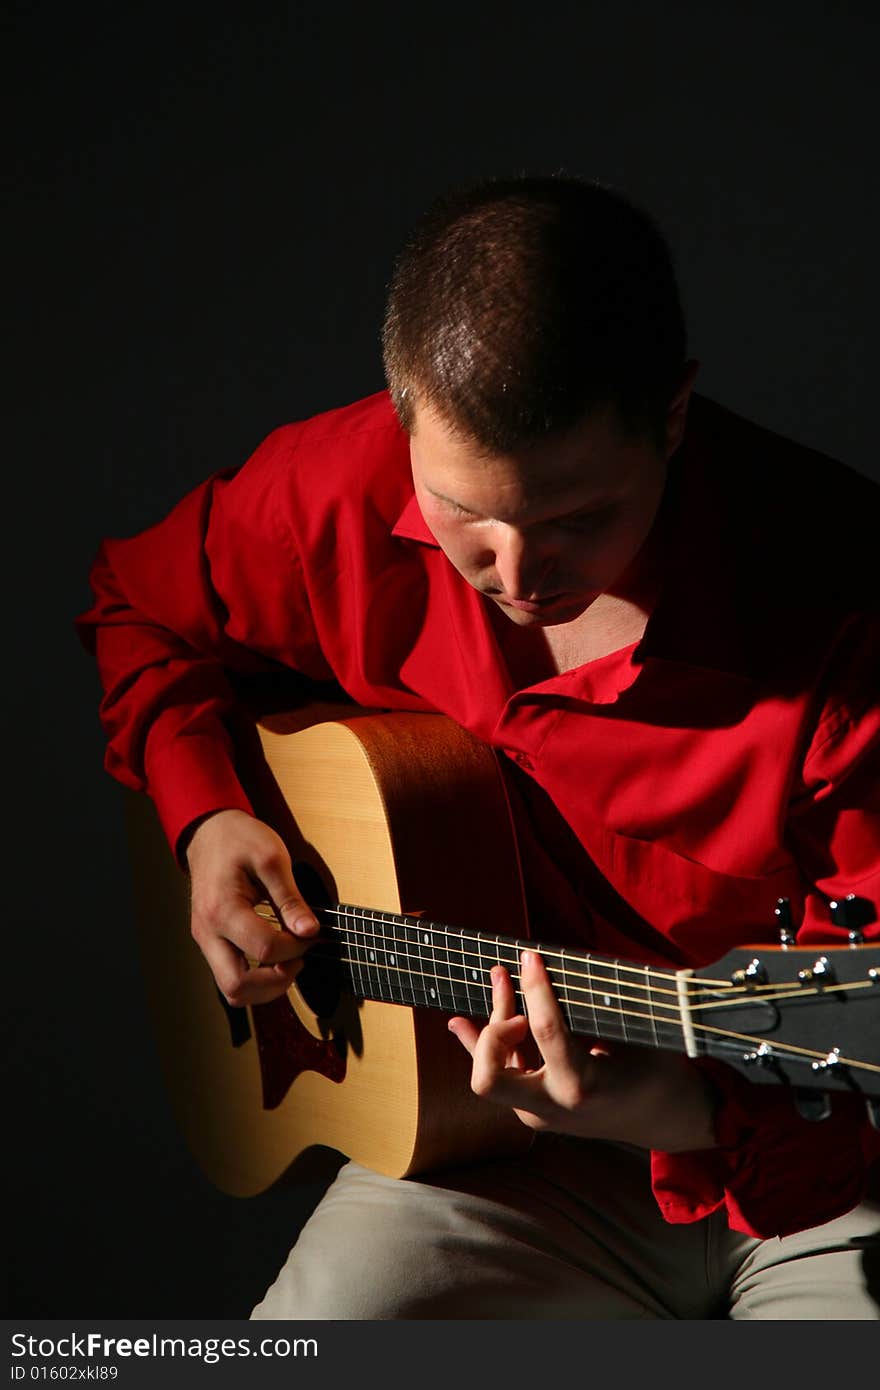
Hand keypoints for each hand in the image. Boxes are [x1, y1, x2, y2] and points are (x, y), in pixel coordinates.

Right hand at [185, 809, 319, 1006]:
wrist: (209, 832)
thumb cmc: (238, 839)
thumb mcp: (272, 858)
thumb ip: (291, 899)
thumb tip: (310, 930)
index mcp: (222, 909)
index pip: (264, 949)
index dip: (297, 947)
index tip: (312, 933)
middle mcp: (208, 932)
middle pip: (237, 987)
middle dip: (276, 982)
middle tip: (299, 960)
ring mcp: (206, 940)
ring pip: (231, 990)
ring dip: (265, 986)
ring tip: (289, 961)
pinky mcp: (211, 942)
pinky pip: (230, 975)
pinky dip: (255, 977)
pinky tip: (274, 958)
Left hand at [448, 950, 717, 1152]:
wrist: (664, 1118)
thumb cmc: (655, 1068)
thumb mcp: (631, 1033)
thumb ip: (589, 1006)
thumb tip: (552, 965)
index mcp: (582, 1086)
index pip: (544, 1031)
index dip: (534, 987)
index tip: (530, 956)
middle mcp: (552, 1107)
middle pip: (489, 1076)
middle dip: (494, 1029)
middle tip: (519, 997)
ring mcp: (538, 1115)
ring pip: (489, 1073)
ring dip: (491, 1025)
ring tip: (498, 977)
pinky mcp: (533, 1111)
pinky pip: (499, 1076)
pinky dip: (481, 1046)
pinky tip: (459, 1022)